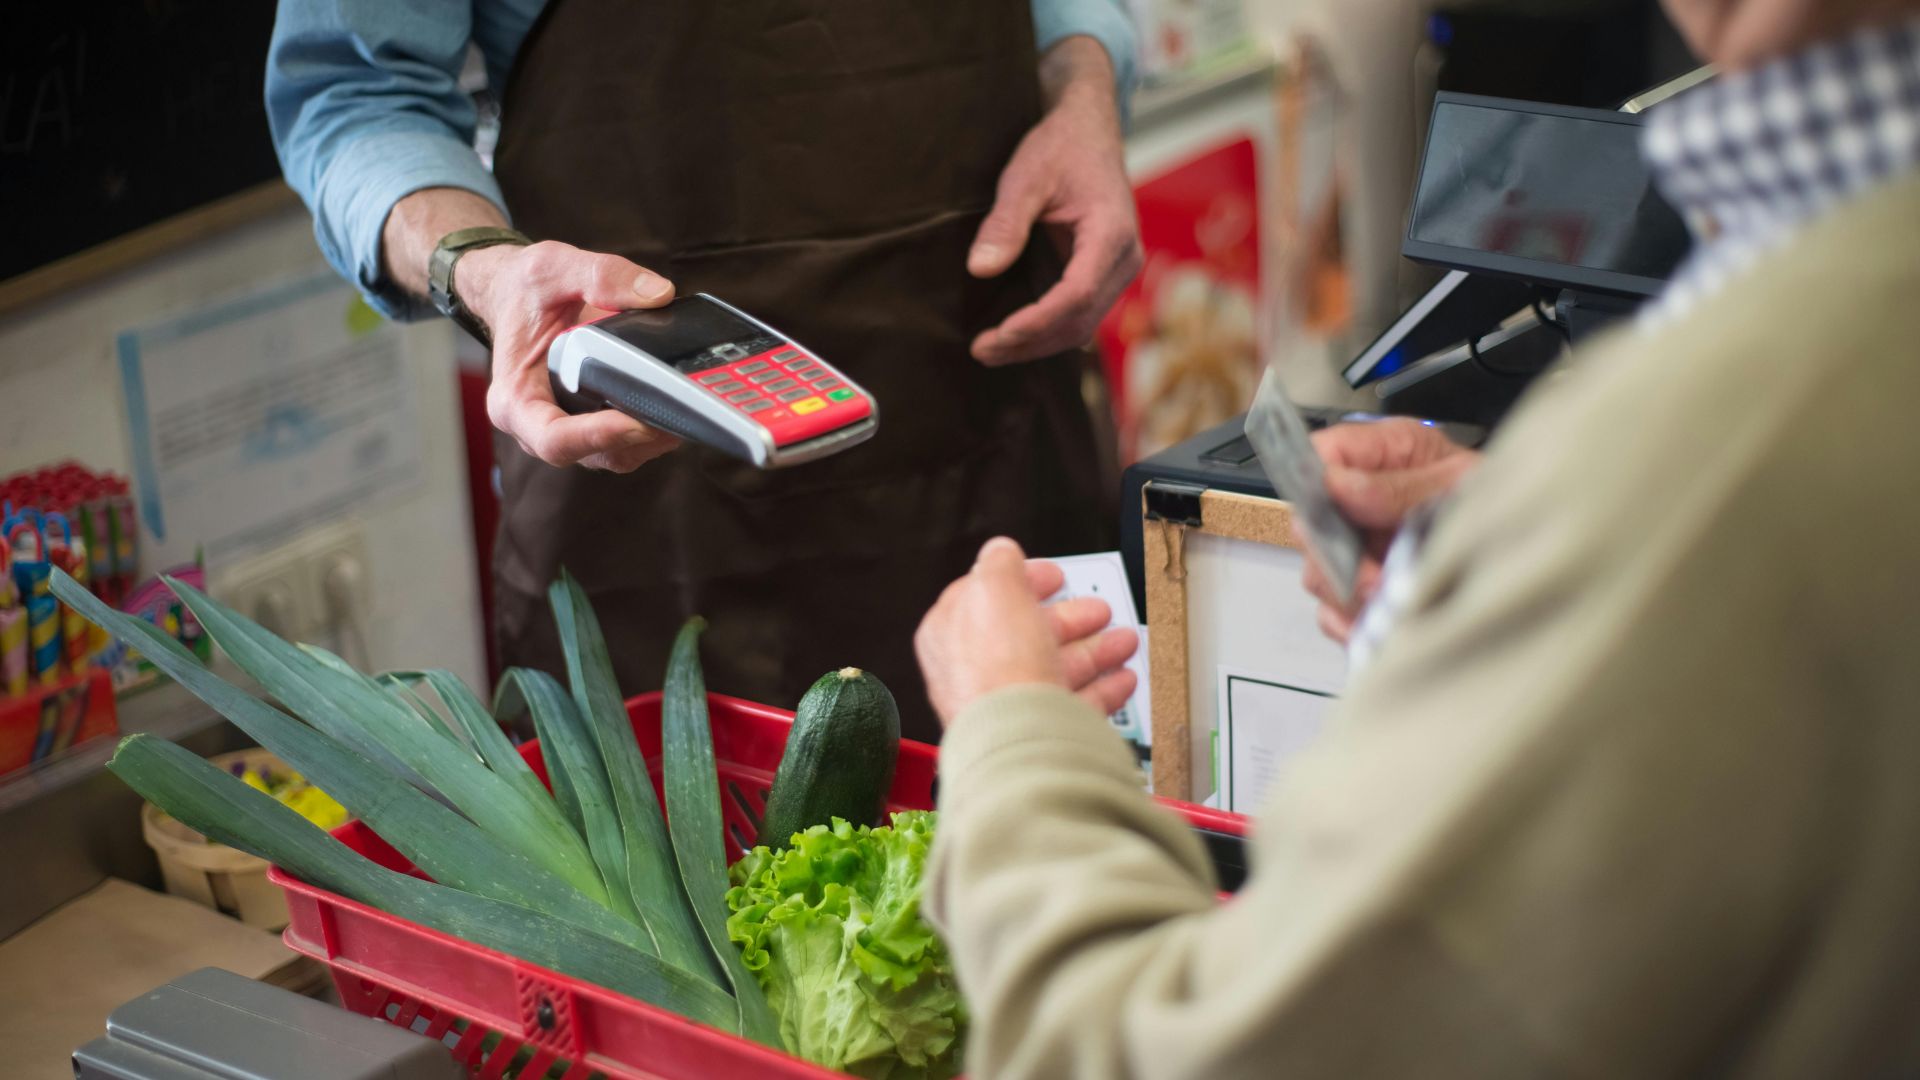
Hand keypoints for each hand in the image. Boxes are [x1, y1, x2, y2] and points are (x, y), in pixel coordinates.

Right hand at [461, 240, 683, 471]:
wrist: (519, 296)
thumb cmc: (526, 290)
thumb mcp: (554, 268)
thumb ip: (602, 276)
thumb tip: (658, 294)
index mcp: (515, 399)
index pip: (552, 439)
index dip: (595, 437)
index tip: (634, 422)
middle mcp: (538, 426)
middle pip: (593, 454)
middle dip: (638, 439)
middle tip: (680, 414)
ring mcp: (569, 431)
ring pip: (617, 455)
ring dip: (653, 438)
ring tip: (686, 408)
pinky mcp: (594, 426)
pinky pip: (628, 444)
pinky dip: (655, 429)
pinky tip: (677, 403)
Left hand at [916, 537, 1139, 726]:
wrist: (1020, 738)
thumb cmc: (997, 668)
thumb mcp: (995, 589)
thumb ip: (999, 563)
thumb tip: (1001, 551)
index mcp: (951, 634)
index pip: (987, 597)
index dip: (1024, 581)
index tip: (1055, 575)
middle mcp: (976, 672)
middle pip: (1028, 635)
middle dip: (1070, 619)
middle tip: (1098, 610)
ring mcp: (1009, 704)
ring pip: (1057, 669)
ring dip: (1095, 651)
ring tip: (1124, 641)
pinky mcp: (1040, 732)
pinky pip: (1075, 706)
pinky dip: (1103, 690)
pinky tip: (1122, 679)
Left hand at [968, 37, 1140, 365]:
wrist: (1088, 131)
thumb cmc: (1059, 148)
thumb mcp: (1024, 177)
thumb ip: (1005, 224)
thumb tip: (980, 270)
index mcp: (1112, 233)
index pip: (1077, 293)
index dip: (1039, 320)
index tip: (1000, 333)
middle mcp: (1124, 259)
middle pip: (1080, 320)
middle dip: (1031, 342)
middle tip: (981, 351)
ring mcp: (1118, 270)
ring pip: (1081, 325)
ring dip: (1036, 343)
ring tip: (989, 350)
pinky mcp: (1104, 275)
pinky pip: (1079, 314)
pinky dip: (1046, 329)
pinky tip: (1011, 335)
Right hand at [1296, 419, 1480, 642]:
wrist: (1531, 541)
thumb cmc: (1501, 502)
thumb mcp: (1461, 484)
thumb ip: (1400, 487)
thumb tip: (1340, 486)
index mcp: (1383, 454)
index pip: (1321, 455)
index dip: (1318, 482)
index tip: (1338, 512)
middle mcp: (1361, 500)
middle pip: (1309, 524)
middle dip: (1338, 556)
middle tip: (1374, 577)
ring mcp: (1358, 546)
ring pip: (1318, 573)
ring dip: (1350, 594)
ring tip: (1393, 599)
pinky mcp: (1362, 589)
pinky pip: (1334, 613)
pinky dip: (1354, 623)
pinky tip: (1386, 620)